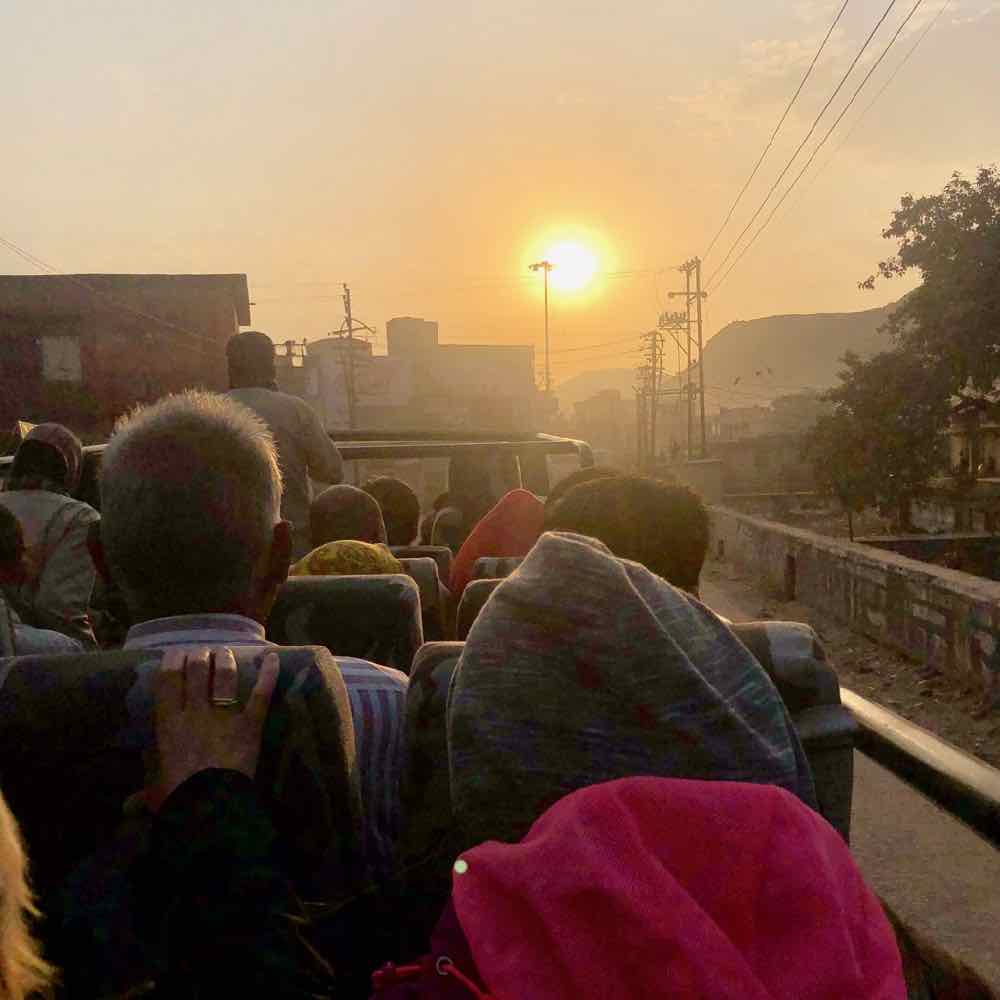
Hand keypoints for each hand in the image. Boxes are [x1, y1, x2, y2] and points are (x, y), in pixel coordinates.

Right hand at [151, 646, 278, 809]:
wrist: (209, 806)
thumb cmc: (177, 798)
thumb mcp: (156, 793)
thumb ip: (144, 794)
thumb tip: (127, 807)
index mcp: (168, 723)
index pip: (168, 682)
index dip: (172, 662)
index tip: (176, 654)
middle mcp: (195, 712)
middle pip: (197, 671)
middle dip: (199, 657)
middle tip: (203, 652)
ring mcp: (224, 715)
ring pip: (225, 677)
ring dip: (225, 661)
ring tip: (225, 653)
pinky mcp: (250, 724)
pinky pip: (260, 694)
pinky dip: (268, 674)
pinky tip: (272, 657)